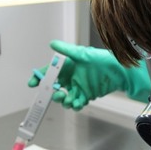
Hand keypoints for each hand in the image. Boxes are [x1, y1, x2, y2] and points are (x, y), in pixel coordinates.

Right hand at [28, 40, 150, 109]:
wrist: (117, 71)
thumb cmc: (101, 59)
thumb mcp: (82, 54)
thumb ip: (66, 51)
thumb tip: (52, 44)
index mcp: (66, 67)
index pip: (49, 73)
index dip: (39, 78)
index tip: (33, 83)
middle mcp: (70, 78)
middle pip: (54, 88)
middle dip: (51, 93)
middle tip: (56, 93)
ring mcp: (77, 88)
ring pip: (64, 98)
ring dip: (63, 101)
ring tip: (67, 99)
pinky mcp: (85, 96)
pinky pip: (76, 103)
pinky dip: (75, 105)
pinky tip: (77, 103)